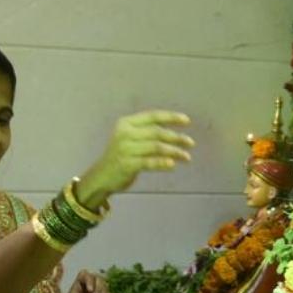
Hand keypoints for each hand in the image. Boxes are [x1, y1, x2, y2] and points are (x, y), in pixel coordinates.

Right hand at [75, 111, 193, 208]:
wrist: (101, 176)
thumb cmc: (120, 155)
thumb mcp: (129, 138)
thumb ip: (147, 133)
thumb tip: (175, 134)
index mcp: (126, 123)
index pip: (152, 116)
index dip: (171, 117)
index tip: (187, 121)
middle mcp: (125, 133)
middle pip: (157, 132)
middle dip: (176, 137)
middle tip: (191, 143)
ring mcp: (125, 149)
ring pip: (156, 147)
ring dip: (174, 152)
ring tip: (187, 157)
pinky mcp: (127, 164)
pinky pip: (150, 162)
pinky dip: (162, 163)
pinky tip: (173, 164)